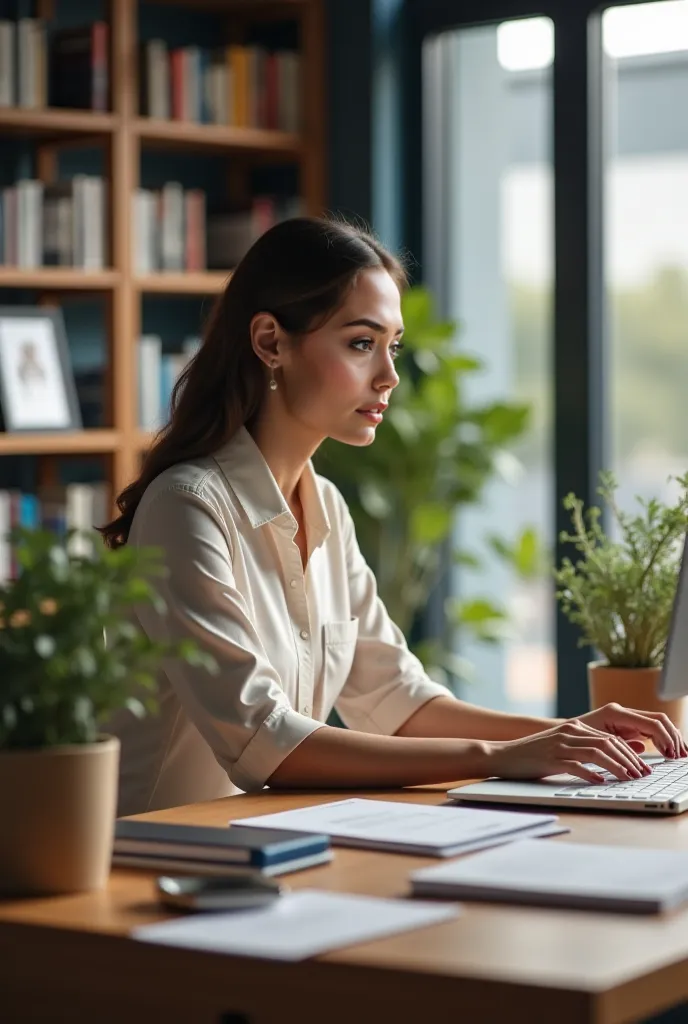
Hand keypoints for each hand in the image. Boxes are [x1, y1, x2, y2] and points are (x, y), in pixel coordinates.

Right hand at [487, 718, 654, 784]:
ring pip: (596, 752)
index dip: (629, 752)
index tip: (641, 766)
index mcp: (573, 727)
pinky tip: (601, 781)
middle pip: (608, 743)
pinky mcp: (550, 758)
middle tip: (641, 774)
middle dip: (628, 759)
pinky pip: (575, 765)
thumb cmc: (532, 755)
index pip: (610, 737)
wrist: (503, 755)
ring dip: (616, 766)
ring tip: (628, 778)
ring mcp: (559, 745)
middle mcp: (568, 732)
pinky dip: (591, 773)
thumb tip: (609, 763)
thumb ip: (582, 748)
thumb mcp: (560, 747)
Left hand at [575, 702, 687, 759]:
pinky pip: (651, 729)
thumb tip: (641, 749)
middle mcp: (623, 712)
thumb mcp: (594, 742)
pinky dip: (662, 740)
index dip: (665, 738)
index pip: (650, 722)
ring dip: (670, 738)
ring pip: (657, 723)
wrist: (562, 732)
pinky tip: (668, 752)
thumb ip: (616, 745)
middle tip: (682, 755)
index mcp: (615, 713)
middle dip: (673, 736)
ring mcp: (626, 717)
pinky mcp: (627, 725)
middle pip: (658, 720)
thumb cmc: (574, 737)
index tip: (671, 754)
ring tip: (679, 755)